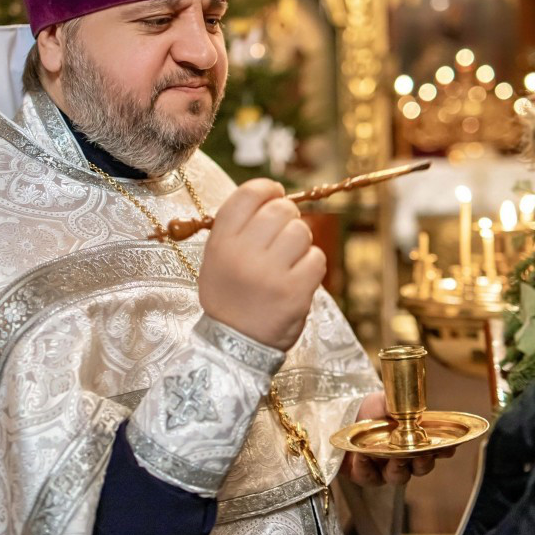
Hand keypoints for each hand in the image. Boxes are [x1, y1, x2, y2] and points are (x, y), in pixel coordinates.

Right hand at [199, 179, 324, 352]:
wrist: (233, 346)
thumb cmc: (229, 297)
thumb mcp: (217, 259)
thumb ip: (239, 227)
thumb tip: (274, 196)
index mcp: (221, 243)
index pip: (248, 194)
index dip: (268, 189)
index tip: (275, 194)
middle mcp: (243, 254)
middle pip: (281, 209)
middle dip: (288, 217)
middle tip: (282, 235)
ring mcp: (270, 273)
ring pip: (302, 232)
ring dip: (301, 243)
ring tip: (288, 260)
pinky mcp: (295, 292)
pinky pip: (317, 258)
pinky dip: (312, 265)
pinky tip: (298, 277)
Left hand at [338, 391, 455, 485]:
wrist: (342, 417)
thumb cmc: (370, 409)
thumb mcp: (385, 401)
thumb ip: (398, 404)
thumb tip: (409, 402)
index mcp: (415, 440)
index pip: (436, 449)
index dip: (444, 450)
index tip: (450, 447)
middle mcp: (405, 458)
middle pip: (421, 467)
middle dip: (424, 462)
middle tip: (423, 455)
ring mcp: (386, 470)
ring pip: (399, 476)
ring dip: (398, 467)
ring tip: (395, 456)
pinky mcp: (365, 476)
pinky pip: (368, 476)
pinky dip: (366, 467)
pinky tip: (362, 456)